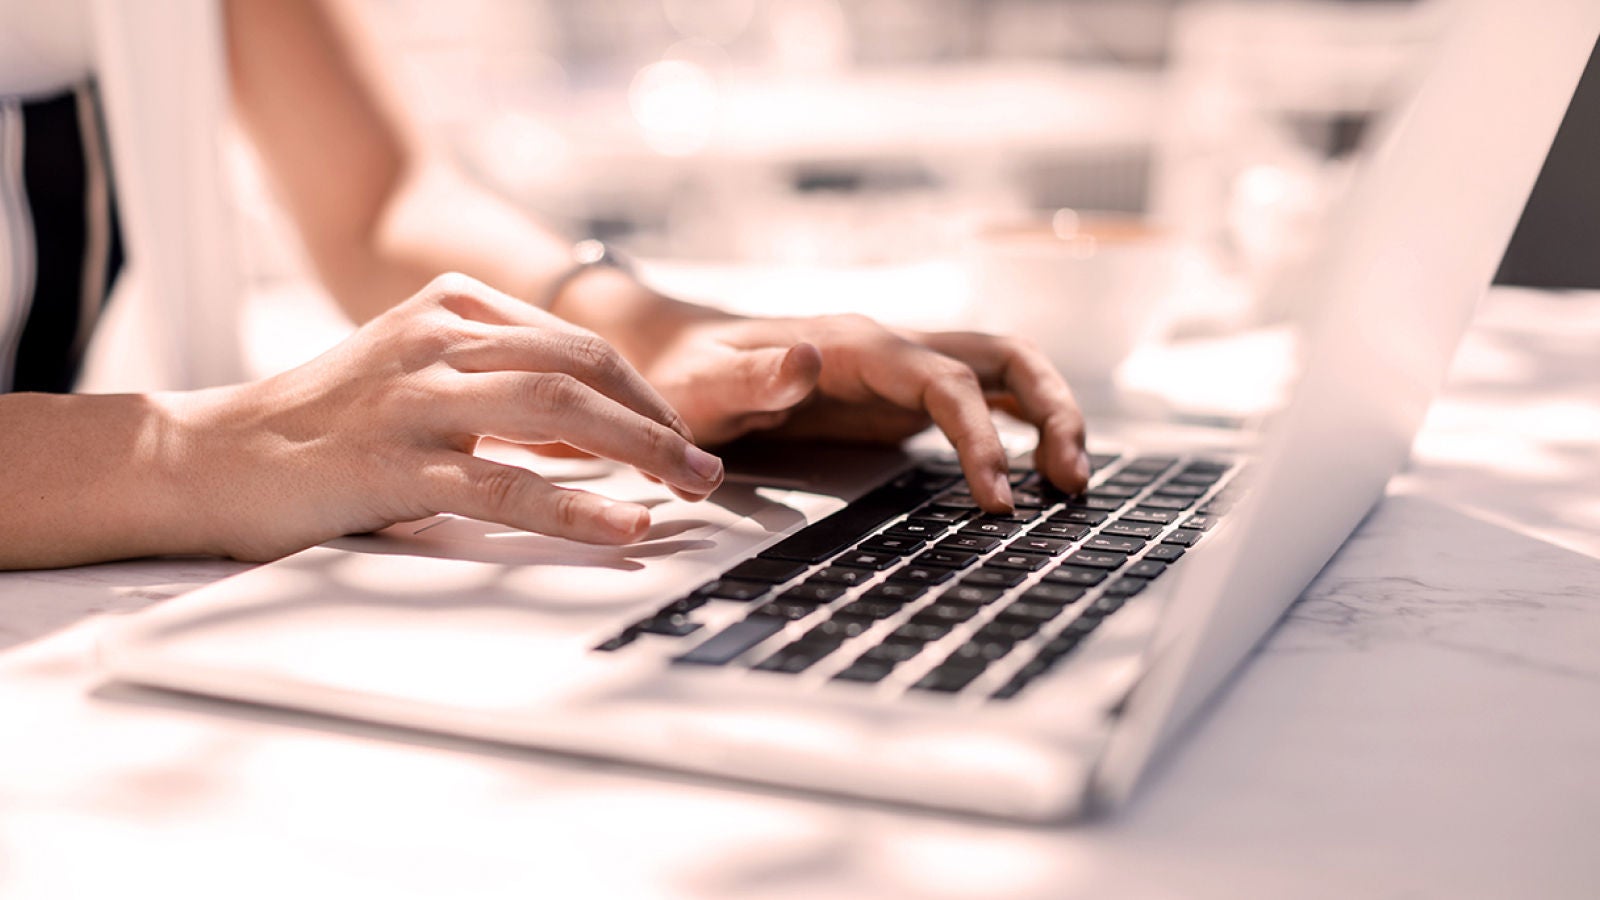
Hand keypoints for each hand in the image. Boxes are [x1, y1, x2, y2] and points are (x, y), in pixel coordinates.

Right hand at [175, 274, 723, 561]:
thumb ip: (502, 385)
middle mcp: (438, 338)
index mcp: (450, 306)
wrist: (216, 456)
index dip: (644, 394)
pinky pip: (506, 483)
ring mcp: (414, 396)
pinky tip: (627, 525)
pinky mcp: (393, 461)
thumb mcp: (422, 376)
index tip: (680, 440)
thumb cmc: (330, 425)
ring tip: (692, 488)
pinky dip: (578, 506)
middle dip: (659, 419)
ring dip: (640, 451)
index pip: (578, 343)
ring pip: (557, 410)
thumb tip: (599, 431)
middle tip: (705, 468)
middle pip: (583, 367)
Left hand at [631, 314, 1090, 511]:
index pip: (946, 381)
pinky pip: (981, 400)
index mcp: (856, 346)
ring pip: (1005, 372)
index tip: (997, 498)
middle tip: (1073, 484)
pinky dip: (1020, 428)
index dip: (982, 437)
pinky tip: (1036, 474)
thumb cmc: (686, 373)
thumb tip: (808, 362)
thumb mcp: (702, 384)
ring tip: (1073, 483)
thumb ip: (753, 380)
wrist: (673, 353)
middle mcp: (893, 349)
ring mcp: (902, 371)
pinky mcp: (902, 397)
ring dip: (1050, 416)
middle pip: (1004, 358)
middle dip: (1052, 411)